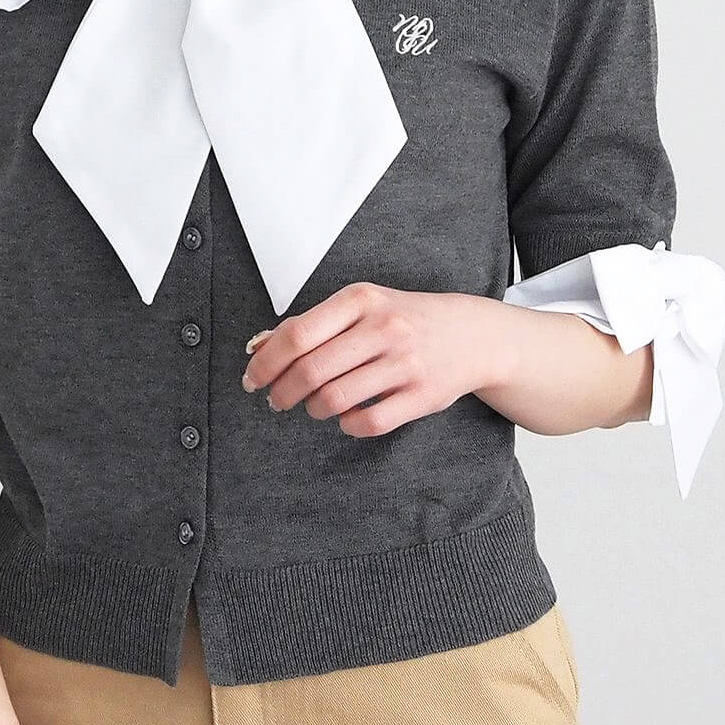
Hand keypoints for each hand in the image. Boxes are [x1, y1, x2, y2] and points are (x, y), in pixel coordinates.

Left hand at [240, 283, 504, 436]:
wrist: (472, 334)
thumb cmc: (404, 319)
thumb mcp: (362, 306)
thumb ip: (313, 324)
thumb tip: (259, 348)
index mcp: (361, 299)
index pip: (297, 334)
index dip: (266, 363)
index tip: (252, 379)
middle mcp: (383, 328)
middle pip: (311, 371)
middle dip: (282, 392)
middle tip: (276, 400)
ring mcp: (405, 363)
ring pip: (335, 399)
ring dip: (313, 409)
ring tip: (313, 406)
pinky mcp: (422, 396)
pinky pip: (368, 422)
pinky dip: (346, 425)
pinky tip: (345, 417)